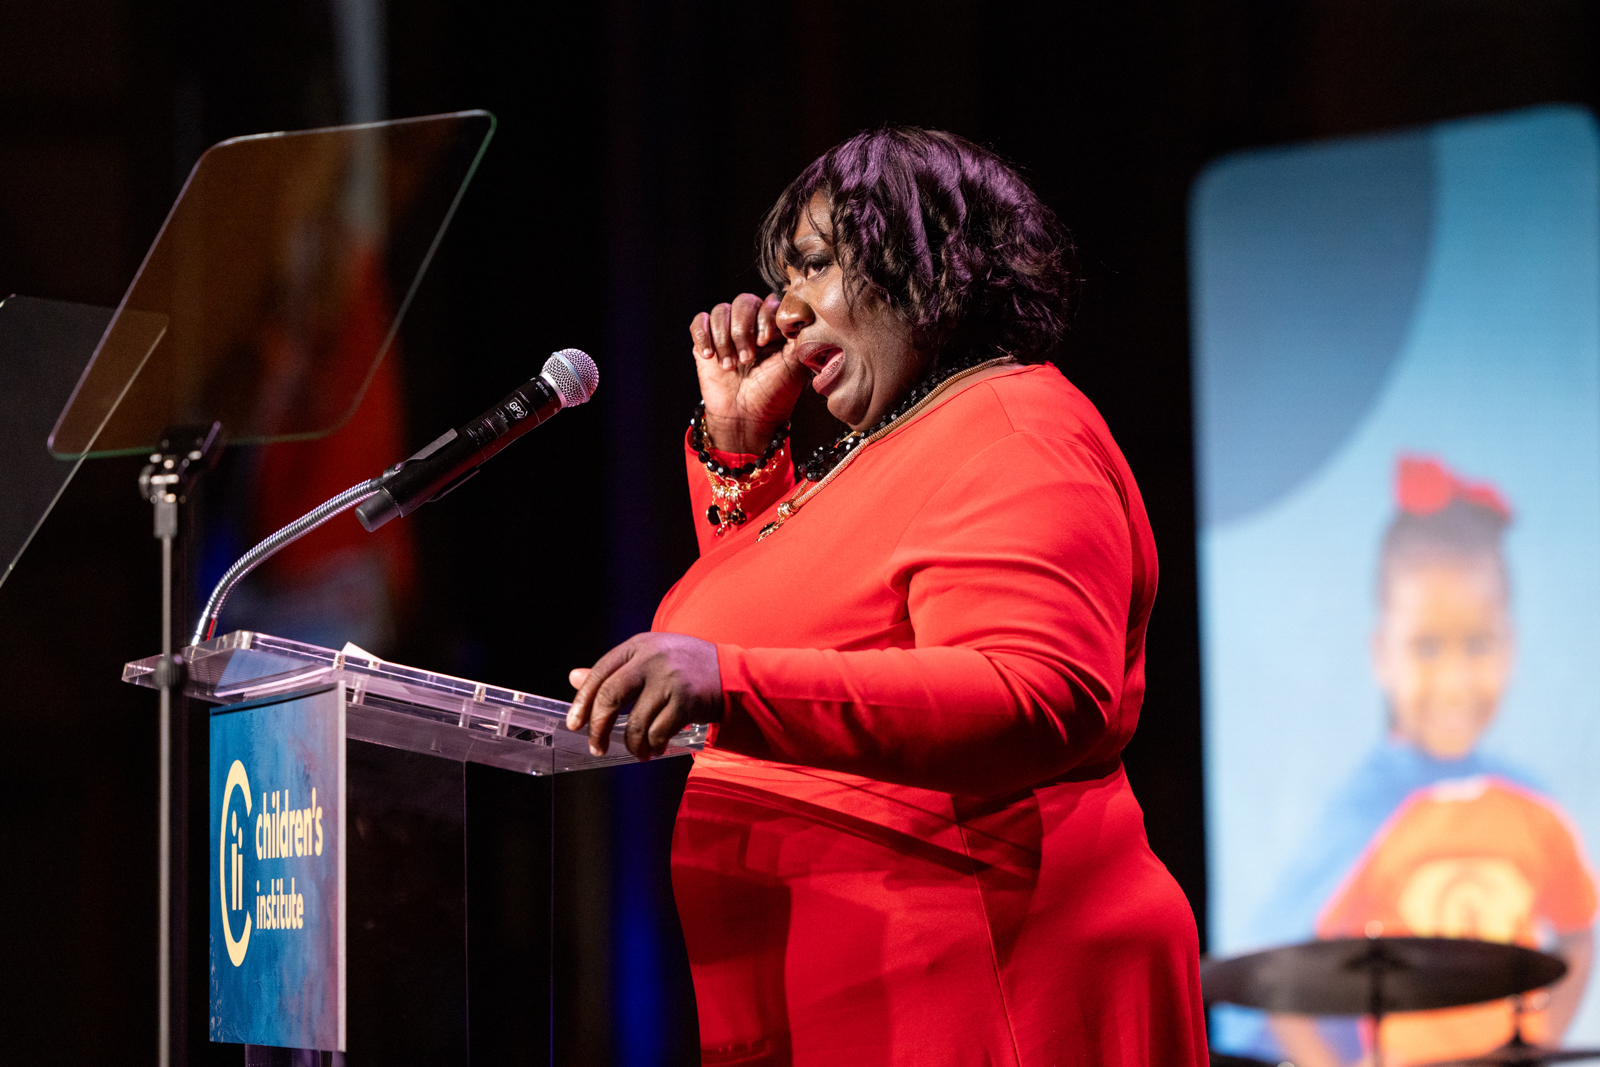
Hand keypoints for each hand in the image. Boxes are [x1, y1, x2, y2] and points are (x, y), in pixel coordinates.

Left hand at [565, 632, 723, 758]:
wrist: (732, 673)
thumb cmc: (686, 667)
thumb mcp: (649, 658)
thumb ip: (614, 670)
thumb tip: (573, 677)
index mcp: (638, 645)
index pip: (599, 672)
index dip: (582, 701)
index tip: (575, 724)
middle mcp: (652, 658)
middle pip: (610, 696)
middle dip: (598, 727)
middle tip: (596, 747)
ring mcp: (670, 678)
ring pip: (635, 722)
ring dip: (632, 745)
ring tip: (637, 752)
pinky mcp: (686, 700)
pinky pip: (658, 732)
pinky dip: (653, 745)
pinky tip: (656, 747)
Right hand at [690, 292, 806, 453]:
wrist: (747, 418)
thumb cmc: (774, 394)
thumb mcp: (795, 365)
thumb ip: (799, 337)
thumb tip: (802, 314)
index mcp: (774, 326)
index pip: (769, 302)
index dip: (764, 319)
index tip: (763, 343)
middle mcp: (751, 323)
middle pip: (743, 302)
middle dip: (742, 331)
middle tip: (746, 360)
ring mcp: (727, 331)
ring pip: (720, 312)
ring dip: (723, 339)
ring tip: (730, 366)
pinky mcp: (705, 341)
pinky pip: (699, 322)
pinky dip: (703, 336)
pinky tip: (710, 356)